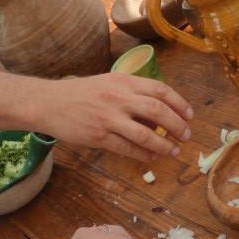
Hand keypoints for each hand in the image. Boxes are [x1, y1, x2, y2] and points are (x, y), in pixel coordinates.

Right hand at [34, 74, 193, 163]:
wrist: (49, 103)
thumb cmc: (79, 93)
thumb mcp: (107, 83)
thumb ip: (131, 93)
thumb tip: (156, 114)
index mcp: (123, 81)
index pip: (160, 90)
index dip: (179, 103)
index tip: (189, 115)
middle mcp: (118, 97)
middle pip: (158, 111)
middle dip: (177, 125)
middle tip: (186, 135)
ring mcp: (108, 118)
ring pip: (146, 134)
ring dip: (164, 145)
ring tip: (174, 151)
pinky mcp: (99, 136)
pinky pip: (128, 148)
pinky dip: (144, 154)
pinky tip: (152, 157)